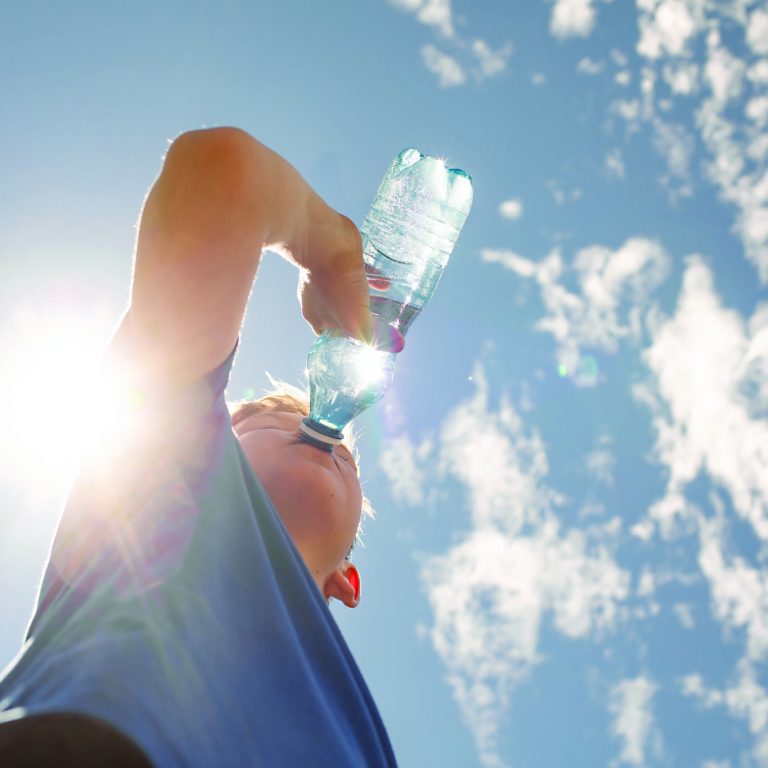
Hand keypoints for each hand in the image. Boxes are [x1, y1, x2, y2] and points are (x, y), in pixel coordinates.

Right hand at [294, 205, 404, 351]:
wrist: (324, 241)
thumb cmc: (336, 284)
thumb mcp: (357, 319)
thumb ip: (375, 335)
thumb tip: (397, 346)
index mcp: (318, 318)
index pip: (334, 337)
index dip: (352, 341)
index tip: (370, 341)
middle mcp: (321, 300)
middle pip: (345, 315)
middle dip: (364, 319)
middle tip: (383, 323)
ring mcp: (329, 279)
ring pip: (352, 295)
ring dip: (370, 300)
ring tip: (389, 304)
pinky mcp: (340, 262)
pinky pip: (360, 273)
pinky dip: (373, 279)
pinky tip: (387, 282)